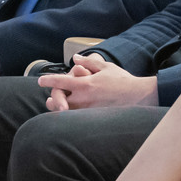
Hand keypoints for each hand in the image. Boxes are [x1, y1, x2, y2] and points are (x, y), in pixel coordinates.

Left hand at [39, 53, 158, 110]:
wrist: (139, 97)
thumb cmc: (123, 81)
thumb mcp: (105, 67)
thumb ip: (88, 62)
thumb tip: (74, 58)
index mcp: (84, 84)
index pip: (59, 82)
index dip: (47, 81)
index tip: (40, 81)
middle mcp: (83, 99)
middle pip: (57, 100)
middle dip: (52, 99)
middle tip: (48, 99)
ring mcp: (87, 112)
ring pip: (65, 113)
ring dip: (59, 110)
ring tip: (59, 109)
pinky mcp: (94, 120)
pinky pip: (76, 121)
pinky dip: (71, 118)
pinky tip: (71, 117)